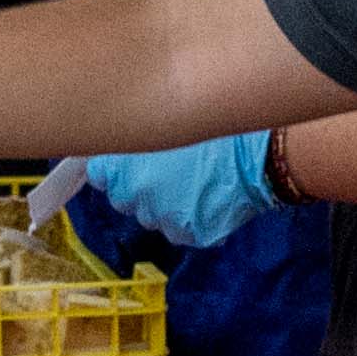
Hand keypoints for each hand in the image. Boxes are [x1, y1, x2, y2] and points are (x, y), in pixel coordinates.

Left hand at [83, 131, 276, 248]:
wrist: (257, 152)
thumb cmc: (211, 127)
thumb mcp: (164, 122)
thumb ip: (136, 139)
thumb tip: (118, 150)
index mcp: (124, 166)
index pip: (99, 176)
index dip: (114, 169)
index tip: (125, 165)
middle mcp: (136, 195)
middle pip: (124, 199)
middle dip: (139, 189)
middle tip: (167, 170)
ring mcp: (163, 218)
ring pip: (153, 217)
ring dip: (165, 205)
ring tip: (194, 182)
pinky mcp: (189, 233)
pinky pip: (181, 230)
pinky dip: (191, 219)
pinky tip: (209, 198)